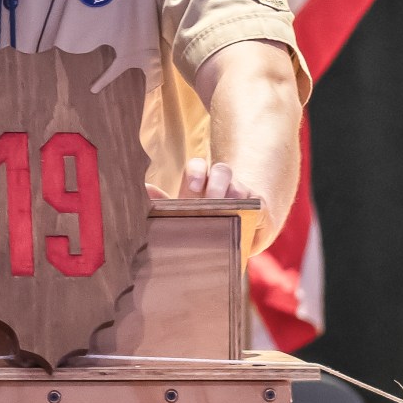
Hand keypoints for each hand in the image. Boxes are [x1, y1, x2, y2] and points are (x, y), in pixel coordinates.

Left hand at [146, 158, 273, 254]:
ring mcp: (241, 193)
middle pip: (222, 170)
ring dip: (234, 199)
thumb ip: (165, 203)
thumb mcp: (182, 213)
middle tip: (213, 201)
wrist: (230, 236)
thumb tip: (144, 188)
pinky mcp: (258, 208)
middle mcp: (221, 182)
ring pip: (240, 187)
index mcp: (201, 181)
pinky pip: (257, 203)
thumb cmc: (201, 221)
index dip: (196, 172)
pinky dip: (252, 211)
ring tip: (228, 215)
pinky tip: (246, 222)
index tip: (193, 187)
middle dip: (217, 184)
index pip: (198, 166)